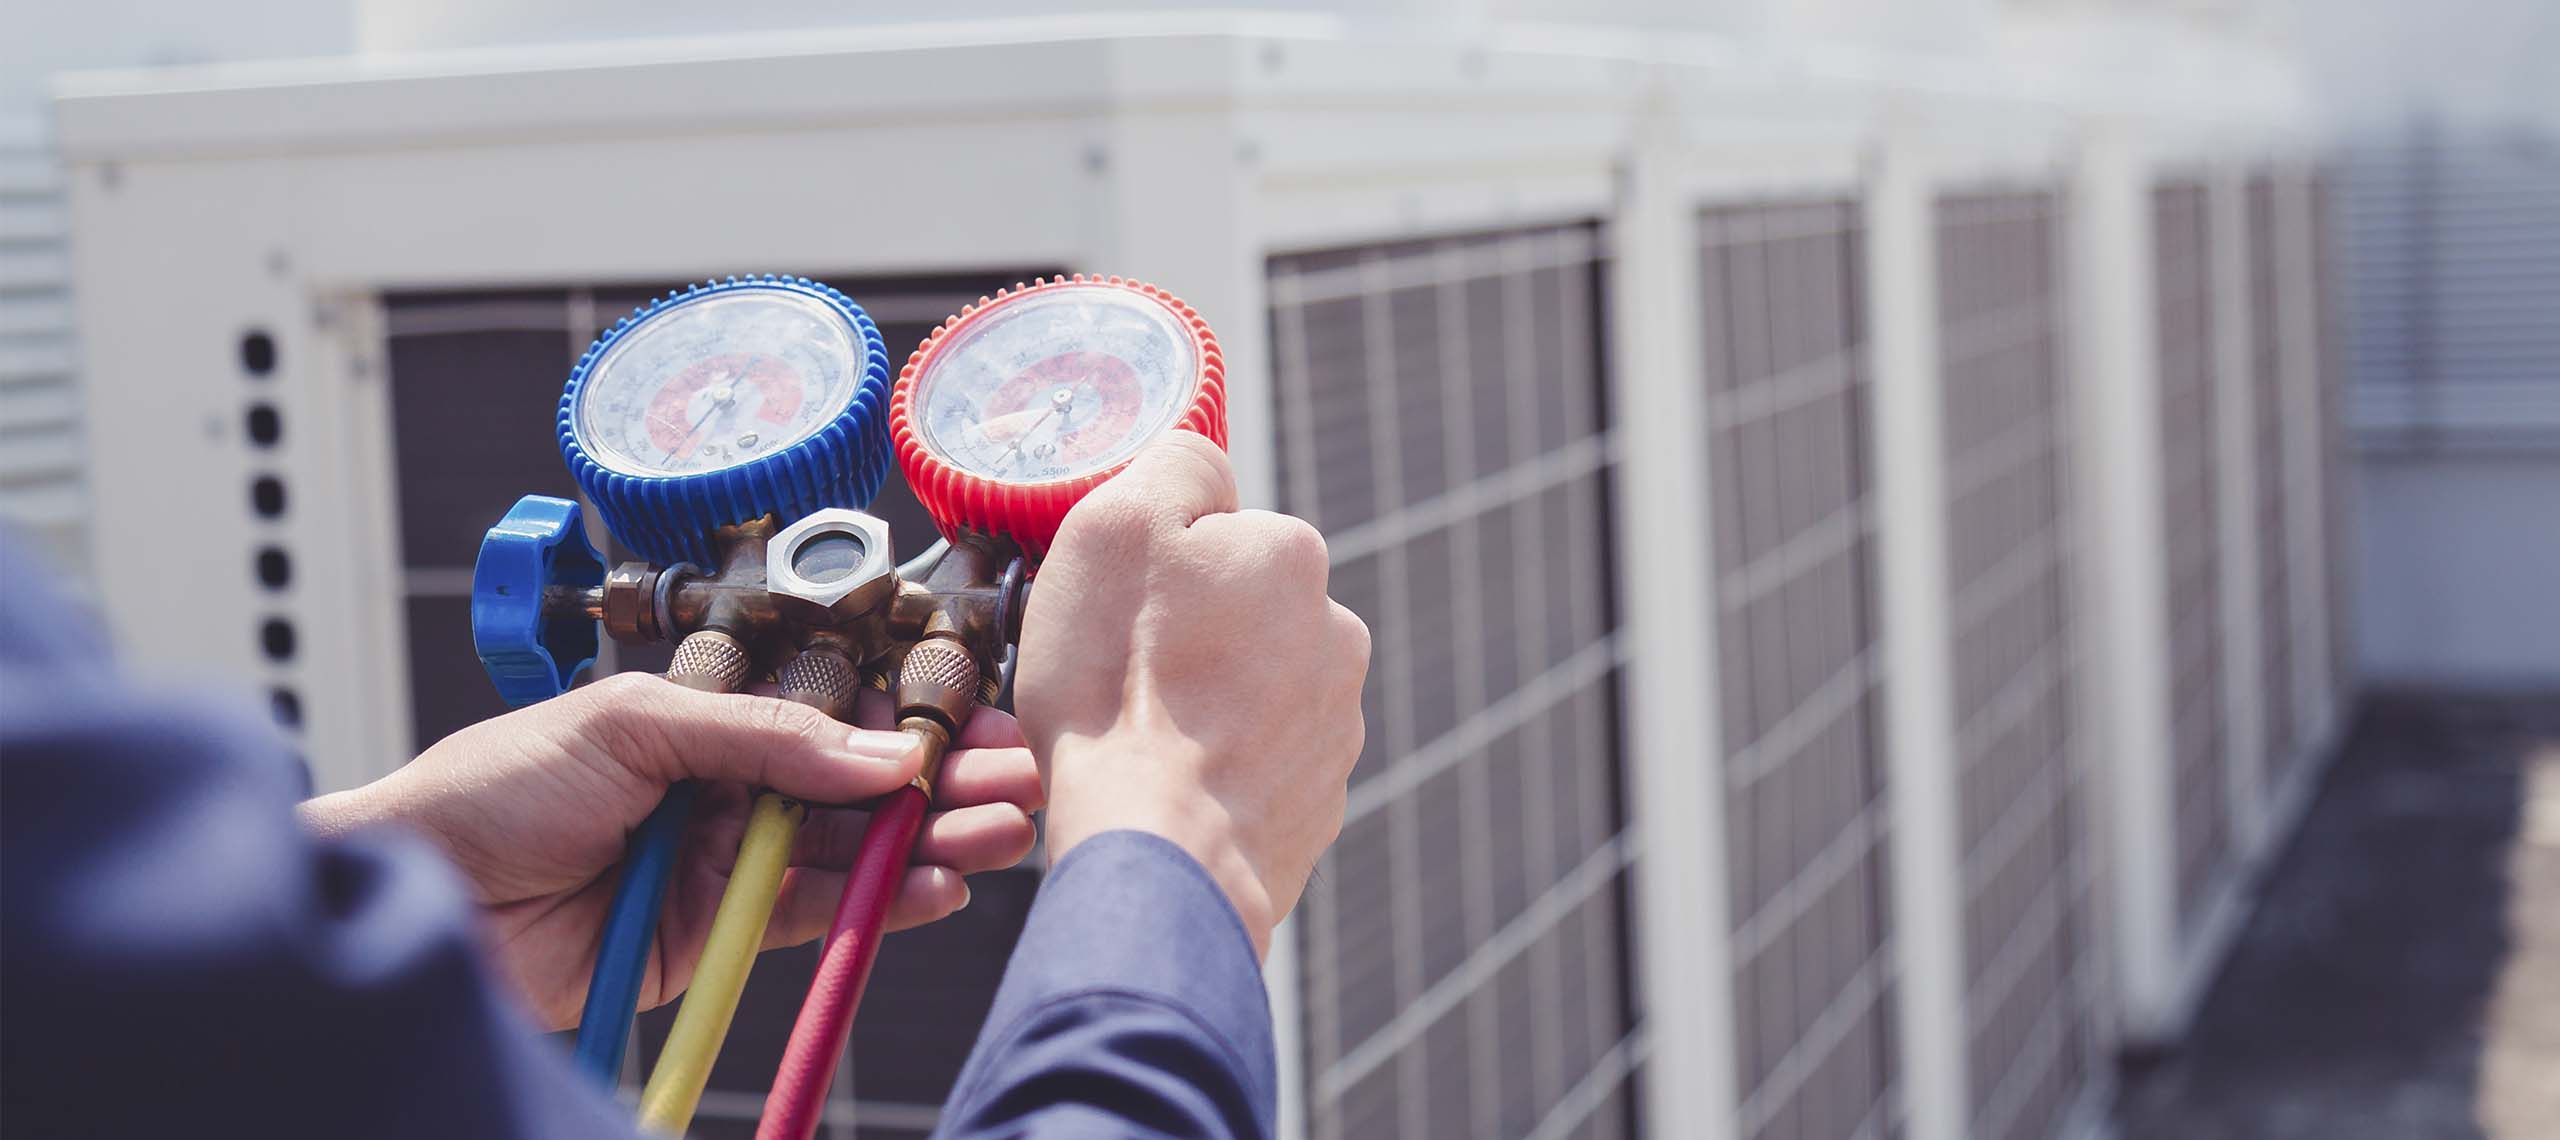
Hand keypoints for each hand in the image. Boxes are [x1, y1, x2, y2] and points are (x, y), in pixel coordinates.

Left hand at [300, 673, 1042, 1029]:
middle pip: (859, 783)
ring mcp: (728, 860)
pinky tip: (939, 885)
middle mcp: (727, 785)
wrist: (418, 894)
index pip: (833, 711)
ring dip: (931, 840)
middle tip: (1016, 778)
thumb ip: (763, 737)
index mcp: (705, 716)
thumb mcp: (629, 723)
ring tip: (999, 833)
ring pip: (854, 850)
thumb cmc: (491, 786)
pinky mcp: (721, 933)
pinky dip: (884, 904)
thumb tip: (874, 753)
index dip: (910, 717)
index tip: (978, 720)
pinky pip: (820, 917)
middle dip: (942, 779)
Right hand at [1016, 433, 1370, 958]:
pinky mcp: (1319, 802)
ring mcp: (1335, 725)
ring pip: (1248, 688)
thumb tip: (1206, 467)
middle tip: (1118, 677)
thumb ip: (1174, 465)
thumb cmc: (1121, 690)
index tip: (1115, 610)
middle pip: (1236, 610)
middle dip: (1184, 634)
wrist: (1161, 854)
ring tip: (1141, 740)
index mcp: (1293, 556)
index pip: (1213, 530)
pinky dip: (1215, 770)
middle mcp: (1336, 632)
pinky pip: (1255, 764)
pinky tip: (1170, 787)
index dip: (1151, 565)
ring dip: (1202, 703)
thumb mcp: (1113, 528)